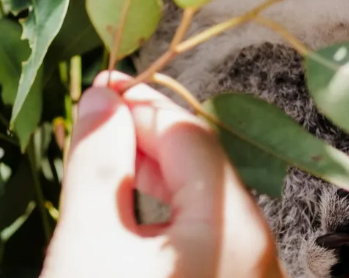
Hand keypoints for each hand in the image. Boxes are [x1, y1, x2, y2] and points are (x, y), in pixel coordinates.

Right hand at [41, 72, 284, 277]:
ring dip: (152, 177)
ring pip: (201, 205)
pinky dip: (163, 218)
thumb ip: (96, 164)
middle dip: (144, 138)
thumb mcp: (90, 241)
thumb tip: (102, 100)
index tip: (98, 89)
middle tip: (95, 119)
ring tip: (102, 160)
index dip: (140, 104)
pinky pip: (202, 240)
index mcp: (235, 230)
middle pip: (201, 168)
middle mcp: (258, 252)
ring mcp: (246, 276)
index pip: (189, 135)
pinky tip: (126, 213)